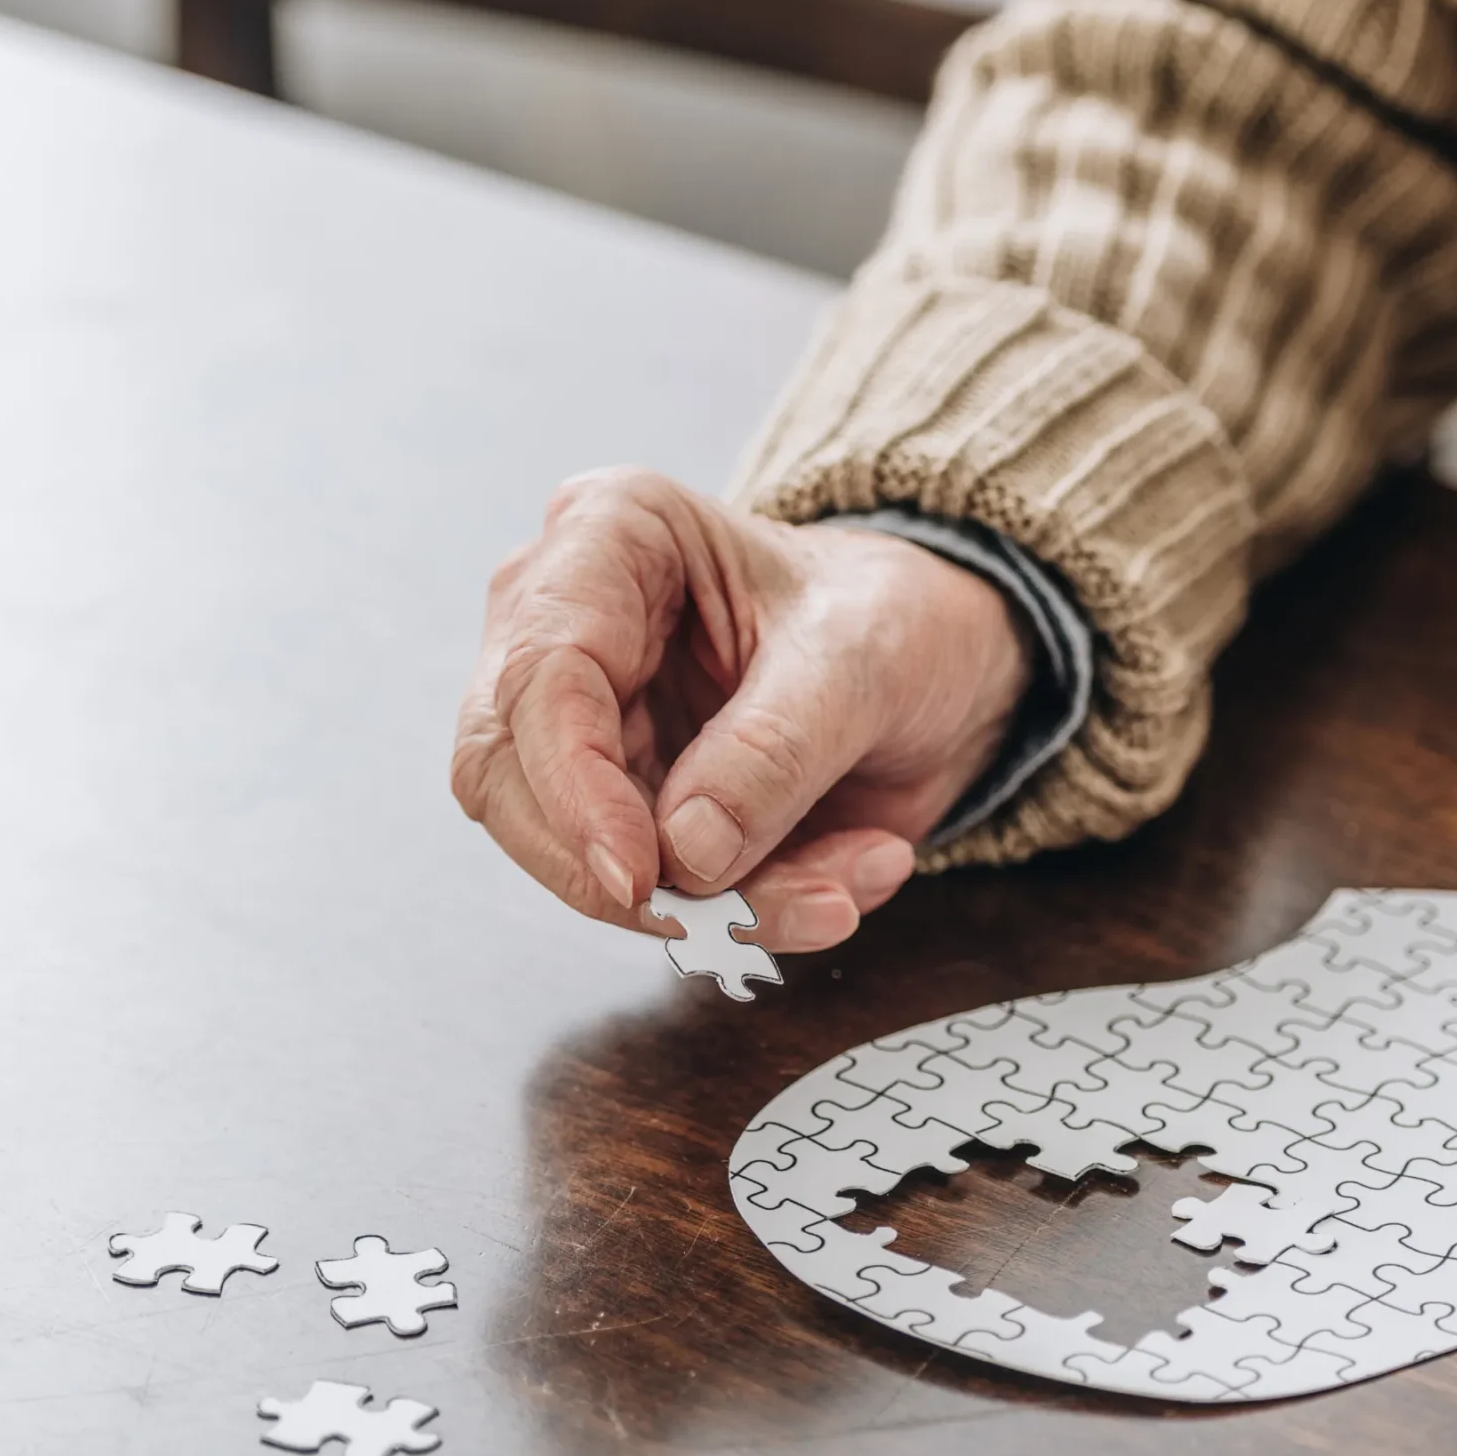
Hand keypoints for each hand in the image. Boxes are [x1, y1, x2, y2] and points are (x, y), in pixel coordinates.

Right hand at [452, 467, 1032, 951]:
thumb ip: (775, 749)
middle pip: (514, 780)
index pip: (539, 676)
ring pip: (581, 856)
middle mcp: (566, 625)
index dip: (574, 791)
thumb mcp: (863, 660)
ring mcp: (586, 723)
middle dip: (631, 874)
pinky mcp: (624, 803)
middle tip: (742, 920)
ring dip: (713, 906)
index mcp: (609, 536)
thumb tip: (684, 850)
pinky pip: (653, 891)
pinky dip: (748, 911)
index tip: (641, 876)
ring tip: (839, 894)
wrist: (942, 663)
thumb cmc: (895, 616)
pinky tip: (842, 882)